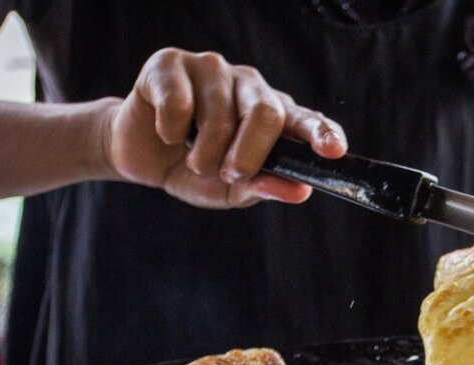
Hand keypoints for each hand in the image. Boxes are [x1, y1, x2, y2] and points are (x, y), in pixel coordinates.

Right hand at [99, 49, 347, 208]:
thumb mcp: (231, 190)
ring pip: (220, 115)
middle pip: (266, 113)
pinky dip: (171, 131)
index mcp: (271, 115)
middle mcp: (248, 86)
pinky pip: (179, 104)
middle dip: (248, 156)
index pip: (305, 120)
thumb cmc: (192, 169)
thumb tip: (300, 191)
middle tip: (230, 173)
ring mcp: (212, 69)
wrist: (140, 157)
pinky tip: (167, 132)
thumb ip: (264, 187)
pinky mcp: (171, 64)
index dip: (322, 133)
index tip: (334, 151)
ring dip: (203, 154)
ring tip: (192, 157)